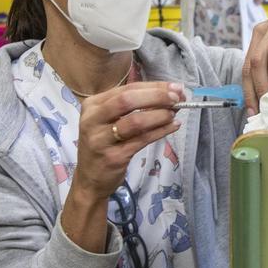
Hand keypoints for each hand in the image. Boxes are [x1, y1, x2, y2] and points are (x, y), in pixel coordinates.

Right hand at [62, 82, 183, 252]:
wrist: (89, 180)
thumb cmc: (104, 145)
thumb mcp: (109, 120)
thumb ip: (134, 106)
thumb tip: (170, 94)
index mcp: (92, 105)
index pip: (127, 89)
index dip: (154, 87)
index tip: (176, 87)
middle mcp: (92, 120)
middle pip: (128, 100)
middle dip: (157, 97)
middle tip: (178, 98)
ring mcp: (101, 140)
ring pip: (135, 121)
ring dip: (160, 115)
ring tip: (174, 114)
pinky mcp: (113, 157)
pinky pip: (142, 140)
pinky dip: (160, 131)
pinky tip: (173, 127)